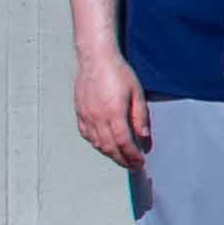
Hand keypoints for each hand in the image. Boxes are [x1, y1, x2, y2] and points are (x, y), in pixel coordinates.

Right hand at [73, 55, 151, 170]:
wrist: (95, 59)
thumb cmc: (119, 73)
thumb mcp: (137, 93)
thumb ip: (141, 117)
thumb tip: (144, 138)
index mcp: (114, 112)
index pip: (123, 142)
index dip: (132, 155)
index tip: (140, 162)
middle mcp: (97, 117)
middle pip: (109, 147)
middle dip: (122, 159)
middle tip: (132, 166)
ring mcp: (86, 116)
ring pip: (97, 143)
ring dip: (110, 154)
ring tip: (122, 158)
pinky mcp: (79, 113)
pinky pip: (87, 135)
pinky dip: (97, 144)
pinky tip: (105, 145)